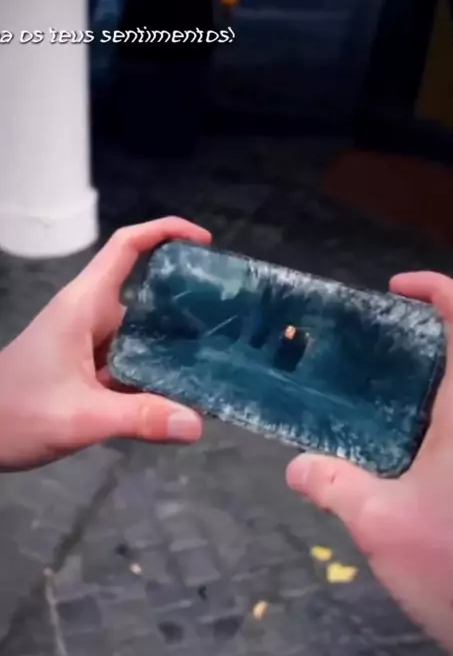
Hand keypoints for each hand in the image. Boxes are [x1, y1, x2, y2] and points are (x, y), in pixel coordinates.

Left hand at [0, 217, 210, 471]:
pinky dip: (157, 365)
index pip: (126, 247)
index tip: (205, 243)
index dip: (166, 232)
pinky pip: (131, 356)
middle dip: (184, 293)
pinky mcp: (86, 367)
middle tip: (228, 312)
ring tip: (218, 349)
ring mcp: (87, 342)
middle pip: (143, 287)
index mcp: (84, 306)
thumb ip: (139, 418)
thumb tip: (197, 424)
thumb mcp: (80, 418)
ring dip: (173, 335)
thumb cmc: (14, 414)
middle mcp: (89, 315)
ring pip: (139, 327)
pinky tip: (183, 385)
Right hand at [287, 272, 452, 655]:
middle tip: (391, 338)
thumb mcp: (378, 522)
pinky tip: (418, 435)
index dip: (439, 289)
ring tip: (398, 381)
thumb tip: (294, 467)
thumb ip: (332, 485)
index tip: (397, 289)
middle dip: (444, 325)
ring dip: (452, 366)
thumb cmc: (452, 565)